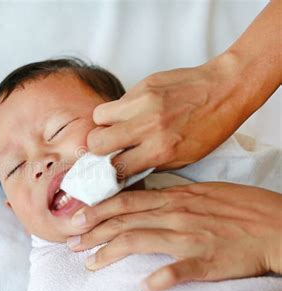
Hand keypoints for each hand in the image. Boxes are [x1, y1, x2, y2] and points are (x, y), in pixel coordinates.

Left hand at [66, 182, 281, 290]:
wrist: (274, 225)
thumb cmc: (239, 208)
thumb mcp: (200, 193)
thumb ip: (170, 197)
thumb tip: (144, 200)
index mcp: (174, 199)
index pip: (126, 202)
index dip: (98, 210)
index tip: (76, 219)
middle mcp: (176, 215)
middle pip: (124, 221)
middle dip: (94, 232)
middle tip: (71, 243)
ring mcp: (190, 238)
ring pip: (140, 241)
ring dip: (111, 253)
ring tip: (91, 263)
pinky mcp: (207, 261)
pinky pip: (180, 270)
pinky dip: (161, 278)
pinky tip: (145, 286)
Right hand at [87, 1, 280, 178]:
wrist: (226, 89)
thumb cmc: (209, 127)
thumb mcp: (185, 157)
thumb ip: (151, 163)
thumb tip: (123, 168)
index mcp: (160, 150)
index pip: (115, 167)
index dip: (107, 171)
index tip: (107, 170)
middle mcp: (148, 126)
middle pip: (97, 141)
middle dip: (98, 148)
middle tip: (108, 147)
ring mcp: (143, 103)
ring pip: (99, 117)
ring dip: (105, 124)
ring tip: (120, 126)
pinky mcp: (143, 85)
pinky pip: (117, 100)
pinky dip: (120, 109)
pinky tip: (136, 111)